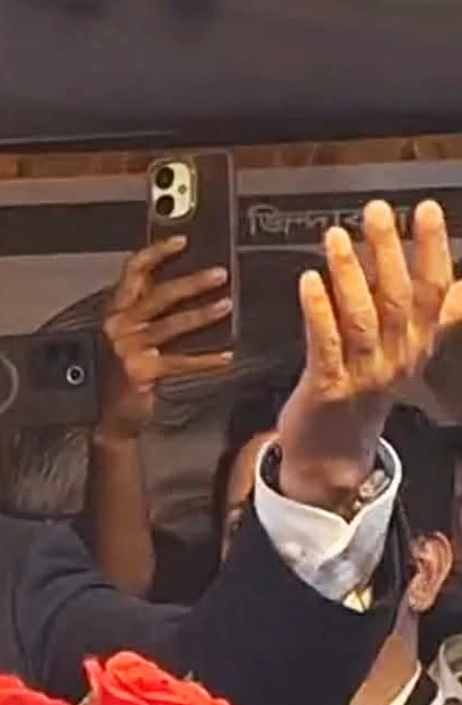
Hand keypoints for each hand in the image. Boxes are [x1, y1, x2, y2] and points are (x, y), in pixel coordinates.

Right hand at [98, 237, 233, 440]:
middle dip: (192, 282)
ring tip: (226, 306)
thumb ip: (142, 311)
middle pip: (159, 295)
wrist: (101, 413)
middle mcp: (118, 325)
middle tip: (219, 274)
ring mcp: (128, 348)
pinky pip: (180, 361)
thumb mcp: (122, 334)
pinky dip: (206, 360)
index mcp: (114, 310)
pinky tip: (225, 358)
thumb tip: (182, 286)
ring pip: (172, 324)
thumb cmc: (114, 371)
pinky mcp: (141, 370)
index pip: (133, 272)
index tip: (182, 242)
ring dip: (202, 314)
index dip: (157, 253)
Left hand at [277, 200, 461, 511]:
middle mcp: (399, 356)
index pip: (434, 290)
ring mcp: (365, 373)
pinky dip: (318, 310)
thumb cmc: (365, 392)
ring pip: (363, 317)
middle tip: (377, 211)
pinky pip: (325, 343)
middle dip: (389, 249)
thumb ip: (432, 318)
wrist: (334, 454)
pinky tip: (308, 280)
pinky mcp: (328, 387)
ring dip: (350, 273)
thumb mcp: (406, 354)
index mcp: (418, 344)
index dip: (432, 248)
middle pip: (399, 296)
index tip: (424, 210)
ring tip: (336, 236)